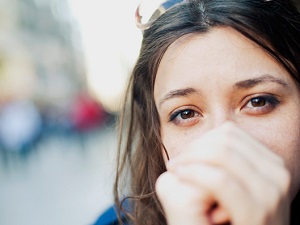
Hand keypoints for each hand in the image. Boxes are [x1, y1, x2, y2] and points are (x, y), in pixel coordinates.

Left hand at [156, 122, 290, 224]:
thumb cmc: (232, 220)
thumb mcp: (237, 186)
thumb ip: (229, 161)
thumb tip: (212, 129)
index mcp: (272, 164)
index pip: (230, 133)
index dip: (201, 140)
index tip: (184, 155)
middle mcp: (278, 174)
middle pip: (225, 139)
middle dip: (194, 148)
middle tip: (176, 163)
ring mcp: (271, 193)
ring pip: (222, 153)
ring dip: (192, 159)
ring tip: (177, 170)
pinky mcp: (256, 213)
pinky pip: (219, 179)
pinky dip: (195, 174)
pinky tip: (180, 176)